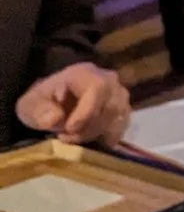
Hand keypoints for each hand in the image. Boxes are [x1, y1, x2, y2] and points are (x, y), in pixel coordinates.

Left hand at [16, 62, 131, 145]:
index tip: (69, 129)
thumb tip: (55, 119)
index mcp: (86, 73)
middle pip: (111, 107)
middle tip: (66, 137)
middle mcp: (110, 80)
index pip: (97, 89)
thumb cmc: (44, 101)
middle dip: (89, 127)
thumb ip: (39, 110)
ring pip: (118, 118)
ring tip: (75, 138)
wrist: (56, 101)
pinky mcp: (124, 109)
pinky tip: (89, 138)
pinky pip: (122, 126)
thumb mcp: (31, 104)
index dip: (86, 112)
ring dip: (97, 134)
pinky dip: (107, 136)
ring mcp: (121, 95)